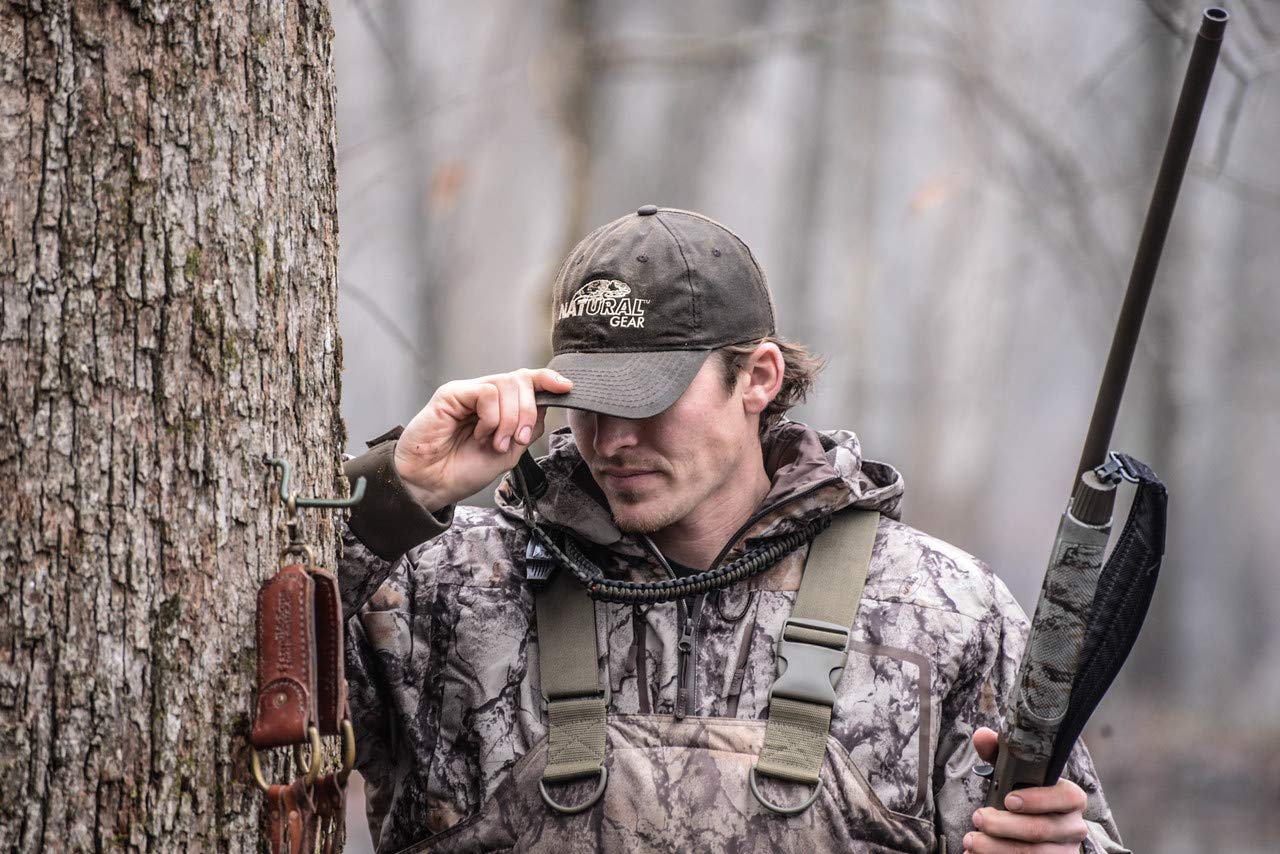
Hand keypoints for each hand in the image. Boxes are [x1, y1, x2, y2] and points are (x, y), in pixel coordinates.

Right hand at [393, 368, 572, 511]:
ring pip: (507, 385)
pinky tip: (480, 434)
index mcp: (500, 406)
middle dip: (529, 413)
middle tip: (517, 440)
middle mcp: (485, 395)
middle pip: (522, 381)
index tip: (567, 388)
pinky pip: (487, 393)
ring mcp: (468, 392)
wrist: (432, 484)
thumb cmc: (463, 470)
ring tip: (495, 443)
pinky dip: (492, 418)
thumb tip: (548, 404)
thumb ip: (528, 428)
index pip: (527, 381)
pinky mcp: (452, 394)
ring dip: (510, 420)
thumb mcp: (509, 453)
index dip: (548, 380)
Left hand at [964, 727, 1088, 852]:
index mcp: (1071, 798)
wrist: (1038, 831)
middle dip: (1003, 825)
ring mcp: (1065, 851)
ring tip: (972, 839)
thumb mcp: (1015, 775)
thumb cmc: (1025, 795)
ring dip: (996, 848)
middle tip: (978, 818)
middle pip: (1040, 829)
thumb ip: (999, 753)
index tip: (1008, 800)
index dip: (1037, 799)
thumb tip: (981, 736)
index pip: (1065, 797)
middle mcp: (1074, 827)